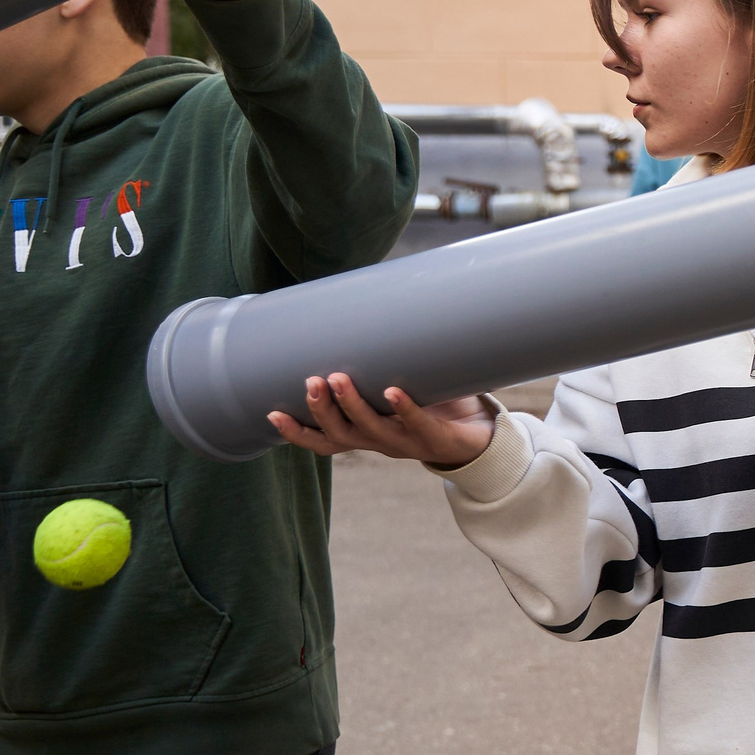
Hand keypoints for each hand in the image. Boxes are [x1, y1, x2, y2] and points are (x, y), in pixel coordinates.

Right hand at [269, 373, 496, 466]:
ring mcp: (407, 442)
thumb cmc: (436, 407)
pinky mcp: (436, 437)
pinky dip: (403, 407)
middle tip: (310, 382)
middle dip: (321, 410)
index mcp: (367, 435)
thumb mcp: (402, 387)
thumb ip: (382, 363)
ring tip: (338, 378)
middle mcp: (381, 442)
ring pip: (372, 430)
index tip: (272, 413)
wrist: (483, 436)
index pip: (324, 440)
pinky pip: (417, 422)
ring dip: (352, 405)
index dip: (297, 432)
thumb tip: (362, 312)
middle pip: (340, 435)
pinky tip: (394, 389)